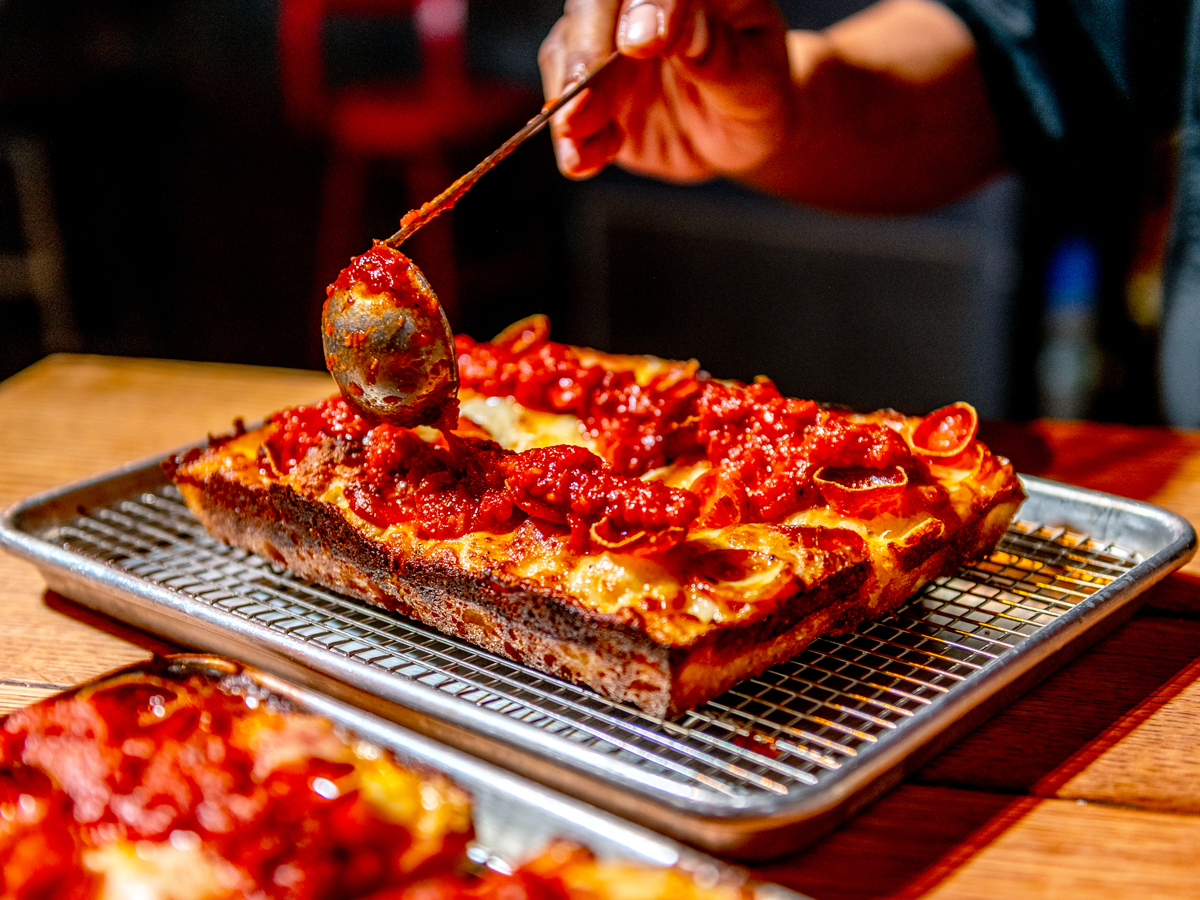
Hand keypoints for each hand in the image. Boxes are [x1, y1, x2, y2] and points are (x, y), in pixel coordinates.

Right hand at [538, 0, 793, 182]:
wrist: (741, 135)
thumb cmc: (758, 96)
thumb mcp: (756, 83)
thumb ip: (720, 56)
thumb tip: (683, 29)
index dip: (647, 6)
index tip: (644, 43)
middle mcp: (642, 4)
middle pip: (594, 7)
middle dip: (586, 48)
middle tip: (584, 87)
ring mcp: (610, 44)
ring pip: (569, 52)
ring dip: (568, 97)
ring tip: (575, 134)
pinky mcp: (592, 90)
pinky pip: (567, 106)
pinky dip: (571, 138)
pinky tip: (581, 161)